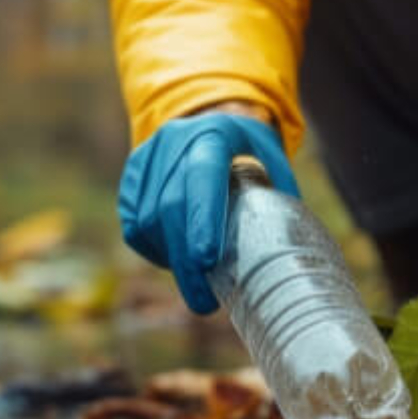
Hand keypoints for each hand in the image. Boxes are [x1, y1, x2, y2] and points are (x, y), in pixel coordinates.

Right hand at [118, 112, 298, 314]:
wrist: (209, 115)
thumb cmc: (250, 149)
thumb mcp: (271, 161)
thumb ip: (275, 199)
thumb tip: (285, 256)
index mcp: (214, 133)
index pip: (203, 177)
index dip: (202, 219)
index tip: (208, 261)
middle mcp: (174, 141)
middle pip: (171, 207)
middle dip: (185, 260)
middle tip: (203, 302)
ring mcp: (148, 157)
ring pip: (148, 220)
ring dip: (171, 259)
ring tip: (195, 282)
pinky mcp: (132, 176)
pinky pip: (135, 225)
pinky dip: (154, 250)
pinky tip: (174, 260)